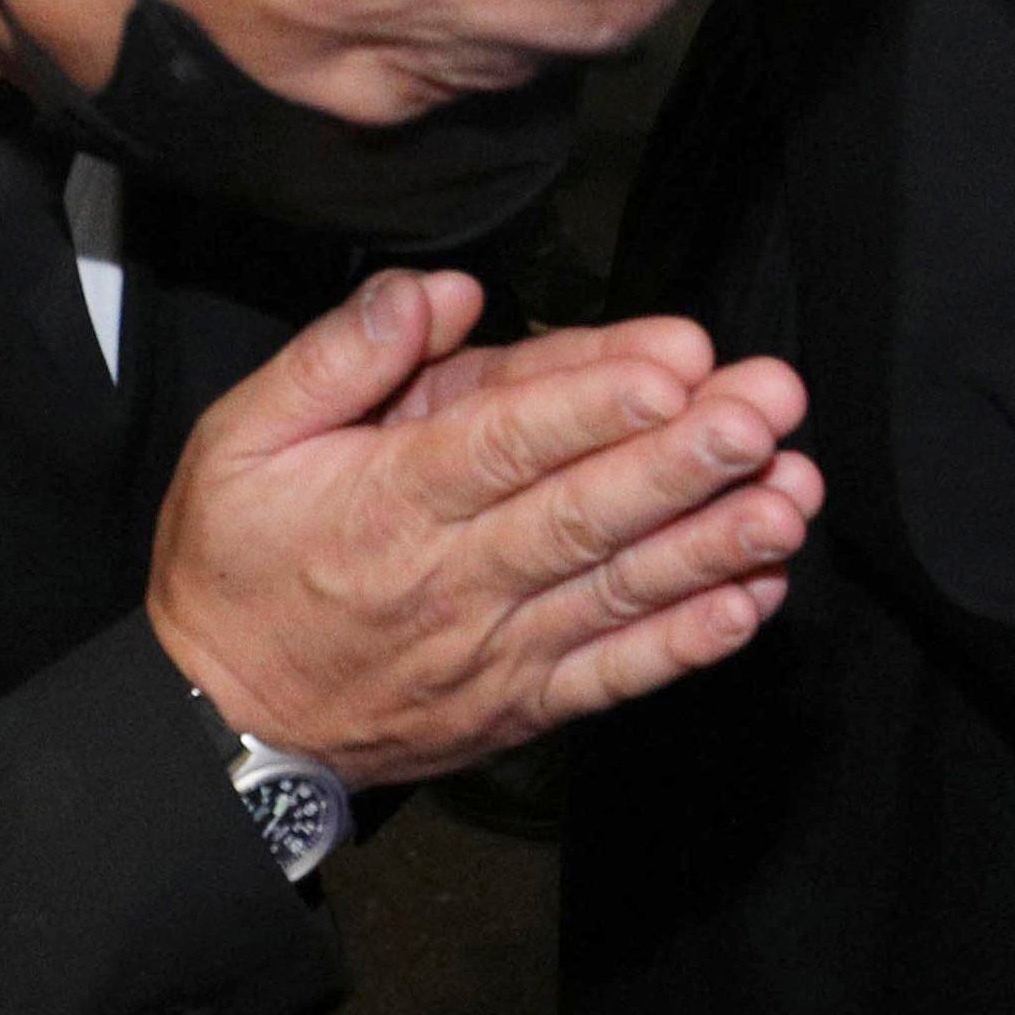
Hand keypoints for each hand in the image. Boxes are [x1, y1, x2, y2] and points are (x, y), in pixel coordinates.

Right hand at [145, 269, 820, 791]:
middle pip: (584, 513)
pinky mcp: (527, 702)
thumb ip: (338, 357)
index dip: (593, 404)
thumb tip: (435, 293)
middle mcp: (454, 578)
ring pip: (620, 591)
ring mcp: (498, 649)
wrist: (222, 722)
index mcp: (388, 502)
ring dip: (715, 544)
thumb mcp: (239, 441)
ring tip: (792, 495)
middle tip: (765, 410)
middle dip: (685, 460)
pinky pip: (619, 673)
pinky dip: (691, 641)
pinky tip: (757, 598)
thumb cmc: (236, 566)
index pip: (503, 443)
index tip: (675, 366)